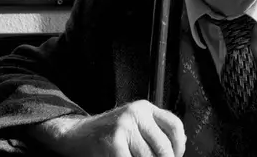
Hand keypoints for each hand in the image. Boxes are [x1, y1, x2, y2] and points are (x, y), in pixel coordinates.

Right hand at [56, 100, 185, 156]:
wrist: (76, 134)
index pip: (174, 126)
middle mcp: (136, 113)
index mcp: (144, 108)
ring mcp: (124, 127)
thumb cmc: (109, 134)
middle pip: (164, 147)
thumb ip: (154, 131)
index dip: (179, 147)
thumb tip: (179, 148)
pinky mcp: (113, 143)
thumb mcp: (134, 123)